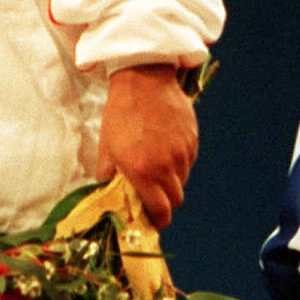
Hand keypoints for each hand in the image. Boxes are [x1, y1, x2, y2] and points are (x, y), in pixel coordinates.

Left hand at [95, 64, 198, 226]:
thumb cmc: (120, 114)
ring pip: (182, 180)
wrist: (143, 79)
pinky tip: (164, 148)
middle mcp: (167, 166)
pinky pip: (188, 162)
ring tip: (155, 167)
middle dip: (164, 202)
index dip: (159, 221)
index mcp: (144, 173)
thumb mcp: (107, 148)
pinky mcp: (192, 140)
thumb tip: (108, 196)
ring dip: (171, 181)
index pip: (161, 211)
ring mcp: (183, 153)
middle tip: (152, 195)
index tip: (153, 221)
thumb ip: (108, 178)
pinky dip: (179, 163)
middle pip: (175, 199)